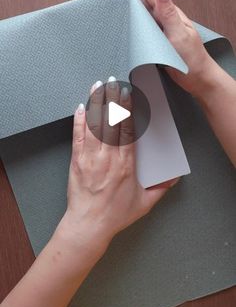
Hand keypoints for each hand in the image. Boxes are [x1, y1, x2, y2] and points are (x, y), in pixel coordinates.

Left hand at [58, 78, 176, 258]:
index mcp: (126, 164)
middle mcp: (108, 157)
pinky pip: (77, 137)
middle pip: (111, 122)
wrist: (89, 225)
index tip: (128, 95)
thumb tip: (173, 179)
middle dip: (112, 99)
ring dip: (96, 104)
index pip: (128, 130)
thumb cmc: (115, 214)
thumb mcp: (144, 203)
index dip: (128, 110)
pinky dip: (79, 121)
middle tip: (113, 81)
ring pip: (94, 125)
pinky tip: (80, 107)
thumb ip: (160, 189)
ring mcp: (91, 158)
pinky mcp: (77, 161)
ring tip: (97, 87)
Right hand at [119, 0, 218, 96]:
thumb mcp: (179, 34)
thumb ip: (169, 12)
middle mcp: (162, 17)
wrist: (197, 77)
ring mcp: (159, 26)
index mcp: (167, 13)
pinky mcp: (157, 37)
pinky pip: (142, 18)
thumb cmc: (190, 58)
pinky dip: (135, 7)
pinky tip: (131, 5)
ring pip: (143, 3)